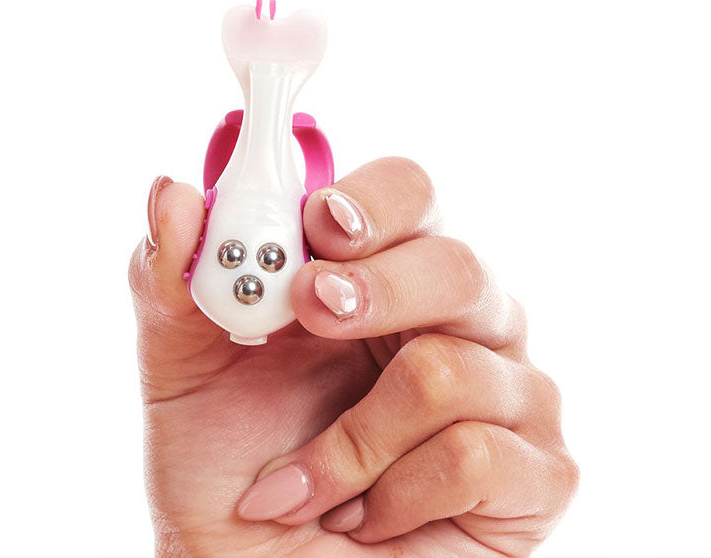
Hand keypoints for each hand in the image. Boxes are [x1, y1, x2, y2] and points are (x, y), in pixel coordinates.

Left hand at [129, 159, 577, 555]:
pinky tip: (363, 519)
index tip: (317, 222)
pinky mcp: (538, 473)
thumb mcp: (182, 367)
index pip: (409, 194)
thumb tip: (172, 191)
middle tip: (311, 310)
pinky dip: (390, 497)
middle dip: (376, 290)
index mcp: (385, 269)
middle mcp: (462, 317)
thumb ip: (173, 276)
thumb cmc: (233, 469)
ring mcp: (510, 391)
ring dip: (348, 442)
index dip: (371, 200)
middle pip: (455, 262)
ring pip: (447, 369)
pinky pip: (471, 454)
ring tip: (302, 483)